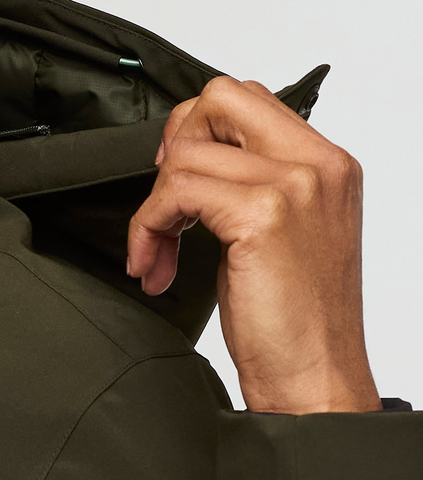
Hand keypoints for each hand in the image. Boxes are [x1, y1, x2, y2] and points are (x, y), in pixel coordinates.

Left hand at [127, 76, 379, 413]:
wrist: (317, 381)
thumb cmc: (296, 320)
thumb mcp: (285, 233)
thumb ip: (255, 184)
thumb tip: (191, 154)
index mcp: (329, 164)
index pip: (247, 98)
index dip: (197, 129)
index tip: (178, 179)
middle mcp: (319, 164)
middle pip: (219, 97)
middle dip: (174, 146)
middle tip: (166, 203)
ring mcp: (294, 184)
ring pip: (186, 153)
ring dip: (154, 207)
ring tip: (161, 255)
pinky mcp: (263, 215)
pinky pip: (175, 192)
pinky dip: (150, 228)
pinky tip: (157, 268)